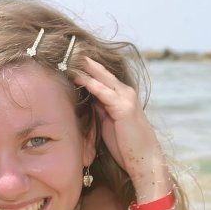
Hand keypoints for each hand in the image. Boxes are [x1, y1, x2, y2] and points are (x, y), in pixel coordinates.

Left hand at [73, 57, 167, 190]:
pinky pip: (103, 92)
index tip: (68, 58)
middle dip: (84, 61)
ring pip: (101, 78)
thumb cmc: (125, 146)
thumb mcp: (107, 123)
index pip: (100, 77)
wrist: (143, 160)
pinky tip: (78, 76)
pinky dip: (90, 83)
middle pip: (101, 72)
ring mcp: (125, 98)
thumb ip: (98, 109)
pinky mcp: (123, 108)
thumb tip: (83, 101)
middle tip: (67, 49)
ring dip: (85, 68)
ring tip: (68, 57)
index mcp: (120, 96)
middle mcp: (124, 92)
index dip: (85, 67)